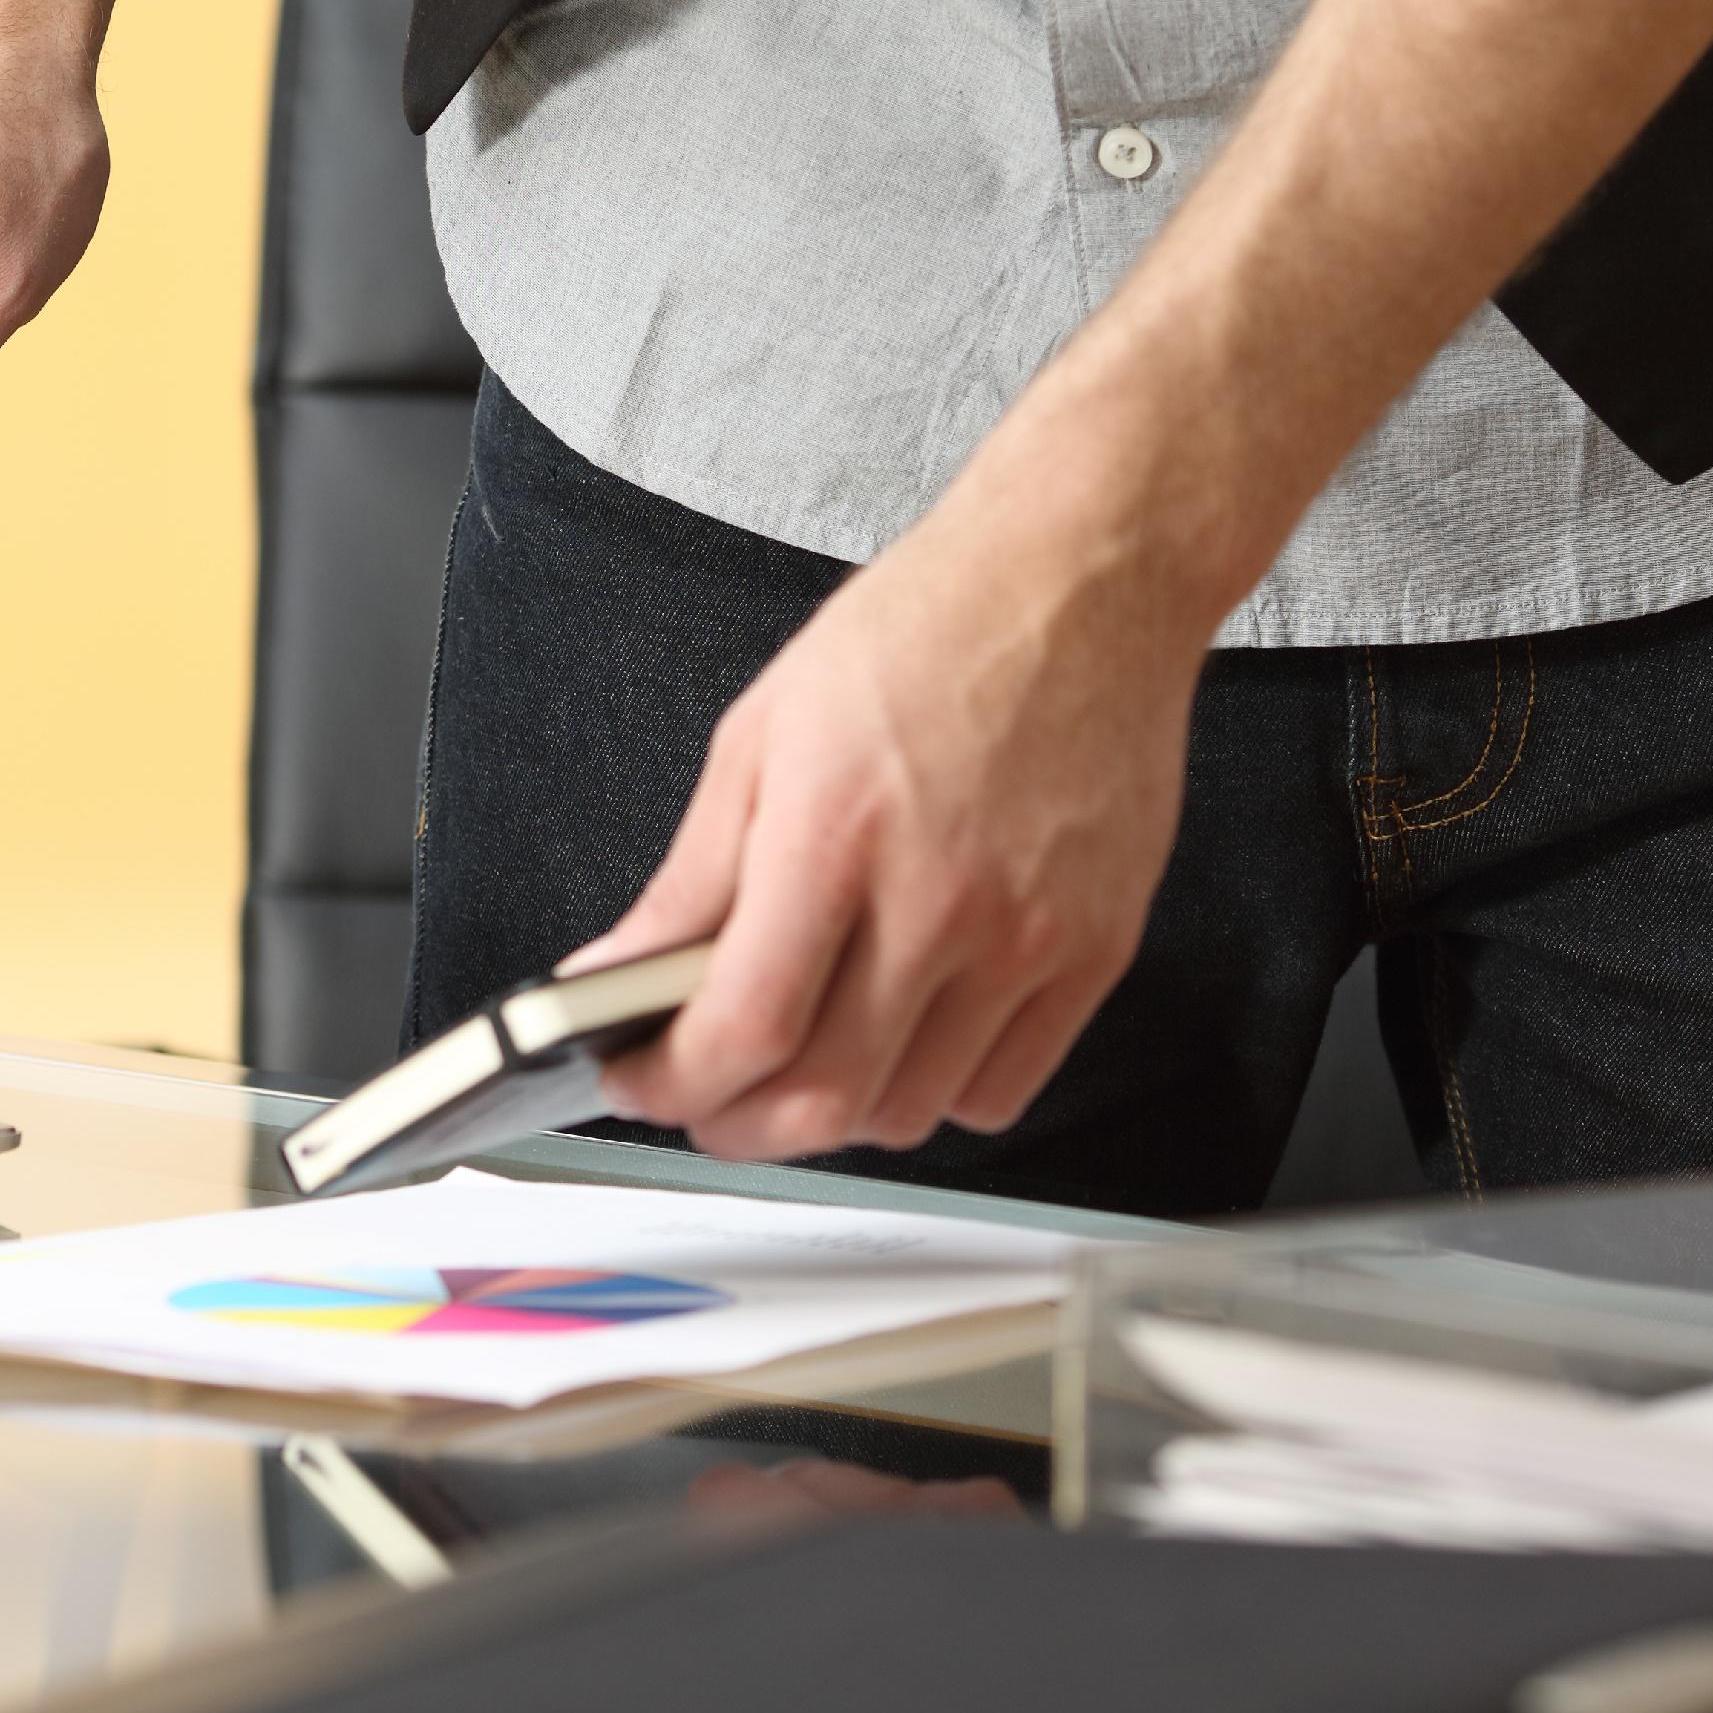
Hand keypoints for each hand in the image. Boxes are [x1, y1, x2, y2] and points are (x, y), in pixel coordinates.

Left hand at [575, 454, 1211, 1163]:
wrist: (1080, 586)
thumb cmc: (923, 635)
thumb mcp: (760, 735)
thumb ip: (690, 880)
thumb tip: (616, 977)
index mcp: (836, 833)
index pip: (746, 1026)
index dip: (674, 1085)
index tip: (638, 1082)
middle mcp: (940, 899)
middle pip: (825, 1100)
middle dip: (736, 1126)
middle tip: (699, 1097)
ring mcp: (1028, 937)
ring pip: (910, 1115)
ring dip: (832, 1115)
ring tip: (797, 1058)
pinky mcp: (1096, 955)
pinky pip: (1001, 1093)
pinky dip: (932, 1095)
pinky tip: (900, 1037)